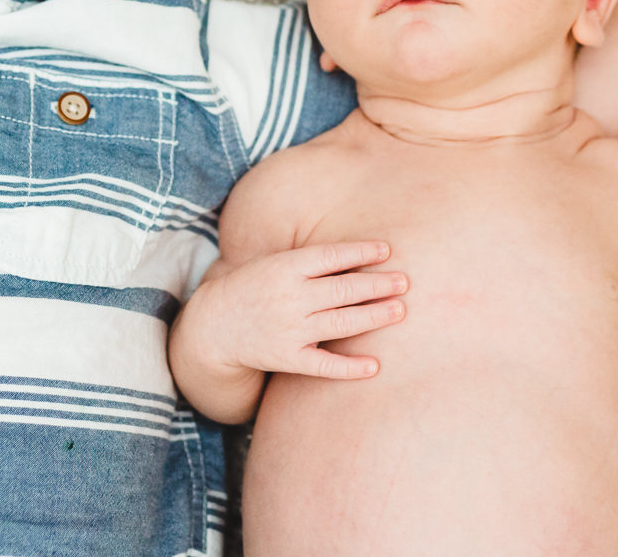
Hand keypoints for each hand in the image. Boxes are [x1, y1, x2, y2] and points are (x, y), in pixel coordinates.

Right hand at [186, 241, 407, 380]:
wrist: (213, 327)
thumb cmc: (251, 287)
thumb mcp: (273, 263)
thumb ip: (309, 261)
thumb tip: (358, 255)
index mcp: (284, 268)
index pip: (331, 256)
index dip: (360, 252)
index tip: (387, 249)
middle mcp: (289, 297)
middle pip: (342, 289)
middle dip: (377, 285)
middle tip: (404, 282)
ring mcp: (289, 329)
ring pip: (340, 323)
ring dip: (373, 316)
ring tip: (400, 310)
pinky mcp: (287, 358)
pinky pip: (323, 365)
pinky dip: (349, 367)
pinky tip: (374, 366)